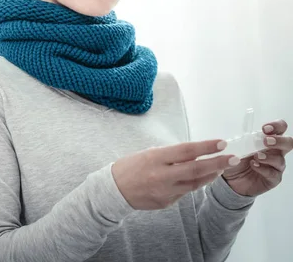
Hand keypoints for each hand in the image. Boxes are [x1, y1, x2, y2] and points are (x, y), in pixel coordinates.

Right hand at [112, 139, 236, 209]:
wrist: (113, 190)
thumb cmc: (129, 167)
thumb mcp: (147, 153)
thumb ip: (170, 155)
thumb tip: (193, 153)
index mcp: (155, 159)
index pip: (186, 151)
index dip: (206, 147)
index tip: (221, 143)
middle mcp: (162, 176)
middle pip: (196, 169)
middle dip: (217, 163)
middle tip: (232, 158)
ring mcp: (165, 191)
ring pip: (194, 183)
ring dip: (209, 175)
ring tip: (219, 168)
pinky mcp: (166, 203)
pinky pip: (184, 193)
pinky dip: (192, 184)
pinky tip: (197, 179)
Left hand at [222, 119, 291, 196]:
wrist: (231, 180)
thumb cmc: (236, 160)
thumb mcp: (234, 147)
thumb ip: (239, 140)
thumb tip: (234, 136)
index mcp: (268, 140)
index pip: (280, 129)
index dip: (277, 126)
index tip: (265, 128)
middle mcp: (275, 152)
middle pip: (288, 143)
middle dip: (279, 141)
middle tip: (266, 141)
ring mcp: (275, 166)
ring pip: (280, 160)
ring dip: (268, 156)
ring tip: (256, 156)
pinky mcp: (273, 179)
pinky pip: (273, 173)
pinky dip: (263, 168)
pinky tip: (254, 165)